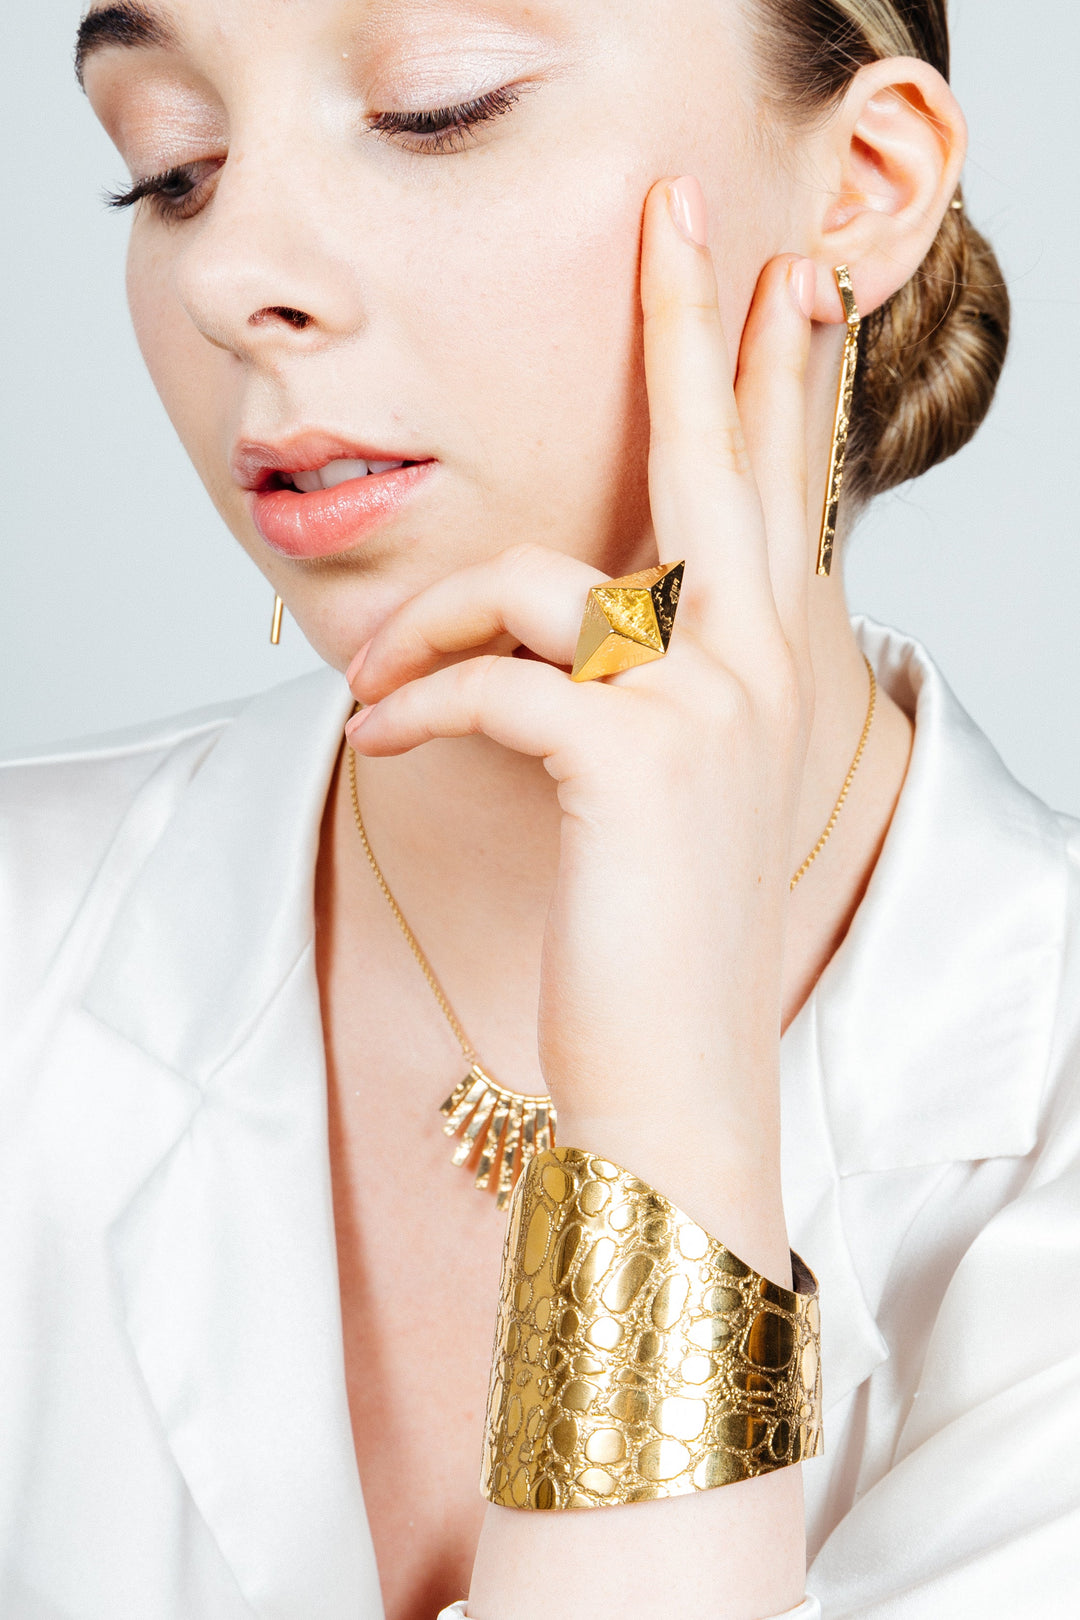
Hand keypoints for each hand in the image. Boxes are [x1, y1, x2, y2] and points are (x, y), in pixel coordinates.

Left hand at [347, 177, 815, 1278]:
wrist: (678, 1073)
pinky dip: (415, 701)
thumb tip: (556, 617)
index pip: (775, 491)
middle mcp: (756, 665)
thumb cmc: (659, 929)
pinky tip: (383, 739)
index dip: (771, 379)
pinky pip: (490, 677)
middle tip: (679, 210)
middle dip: (689, 325)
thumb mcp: (668, 783)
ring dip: (429, 628)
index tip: (772, 280)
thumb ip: (638, 677)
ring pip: (538, 584)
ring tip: (376, 685)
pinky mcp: (629, 755)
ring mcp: (704, 705)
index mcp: (766, 668)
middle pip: (714, 457)